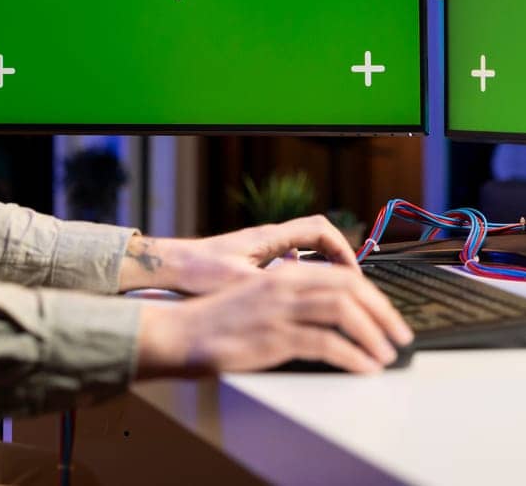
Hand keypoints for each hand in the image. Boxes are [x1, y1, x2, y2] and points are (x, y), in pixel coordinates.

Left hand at [118, 215, 359, 294]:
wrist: (171, 266)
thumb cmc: (198, 271)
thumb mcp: (237, 282)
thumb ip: (270, 285)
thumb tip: (301, 294)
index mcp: (270, 238)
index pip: (320, 231)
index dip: (342, 250)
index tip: (353, 275)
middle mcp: (270, 238)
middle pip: (319, 236)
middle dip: (341, 257)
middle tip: (354, 285)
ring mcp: (263, 248)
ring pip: (306, 249)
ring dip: (325, 265)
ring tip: (338, 293)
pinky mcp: (255, 260)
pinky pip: (292, 259)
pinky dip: (307, 272)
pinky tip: (306, 295)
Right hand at [135, 262, 413, 375]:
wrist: (181, 332)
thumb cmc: (219, 321)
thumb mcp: (260, 297)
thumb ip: (292, 296)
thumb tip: (329, 310)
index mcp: (285, 274)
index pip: (344, 277)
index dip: (374, 296)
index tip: (389, 317)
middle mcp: (286, 285)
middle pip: (350, 289)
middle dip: (383, 313)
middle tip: (400, 336)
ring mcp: (280, 310)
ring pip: (343, 312)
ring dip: (373, 335)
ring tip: (386, 354)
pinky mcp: (273, 337)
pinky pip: (326, 344)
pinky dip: (352, 356)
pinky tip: (364, 367)